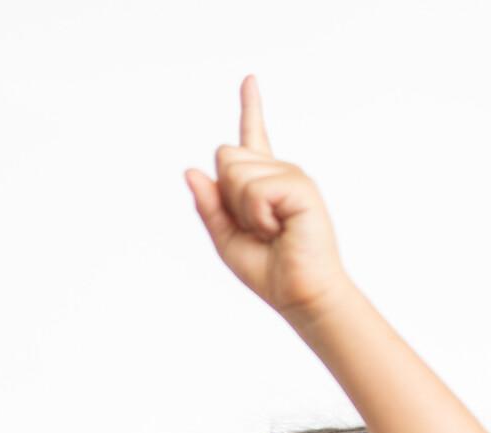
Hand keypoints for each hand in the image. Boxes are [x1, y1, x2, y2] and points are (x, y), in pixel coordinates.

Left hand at [185, 76, 347, 321]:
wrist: (300, 294)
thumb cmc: (269, 271)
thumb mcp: (226, 239)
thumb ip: (209, 205)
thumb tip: (190, 170)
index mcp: (263, 183)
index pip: (252, 138)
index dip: (250, 108)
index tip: (249, 79)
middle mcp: (279, 173)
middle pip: (226, 156)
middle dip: (228, 196)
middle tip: (258, 227)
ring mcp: (292, 176)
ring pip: (236, 172)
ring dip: (244, 211)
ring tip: (271, 231)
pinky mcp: (300, 186)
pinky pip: (255, 190)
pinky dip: (258, 217)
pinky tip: (280, 230)